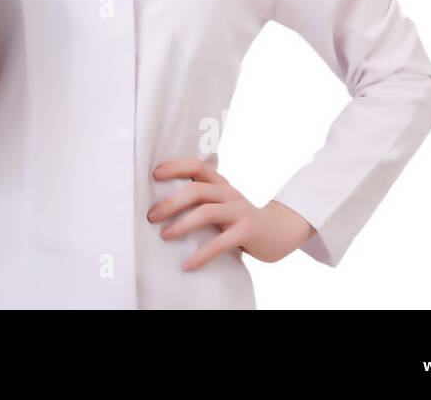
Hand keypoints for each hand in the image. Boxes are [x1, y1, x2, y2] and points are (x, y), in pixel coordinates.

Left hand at [148, 158, 316, 269]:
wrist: (279, 231)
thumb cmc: (240, 217)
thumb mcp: (223, 202)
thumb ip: (202, 198)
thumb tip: (161, 203)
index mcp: (220, 183)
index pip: (197, 166)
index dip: (175, 167)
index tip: (154, 174)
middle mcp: (229, 193)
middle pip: (196, 190)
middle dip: (171, 202)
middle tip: (151, 216)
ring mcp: (239, 211)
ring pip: (206, 212)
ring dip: (182, 224)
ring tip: (164, 235)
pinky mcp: (247, 231)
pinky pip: (220, 243)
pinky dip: (202, 255)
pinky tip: (188, 265)